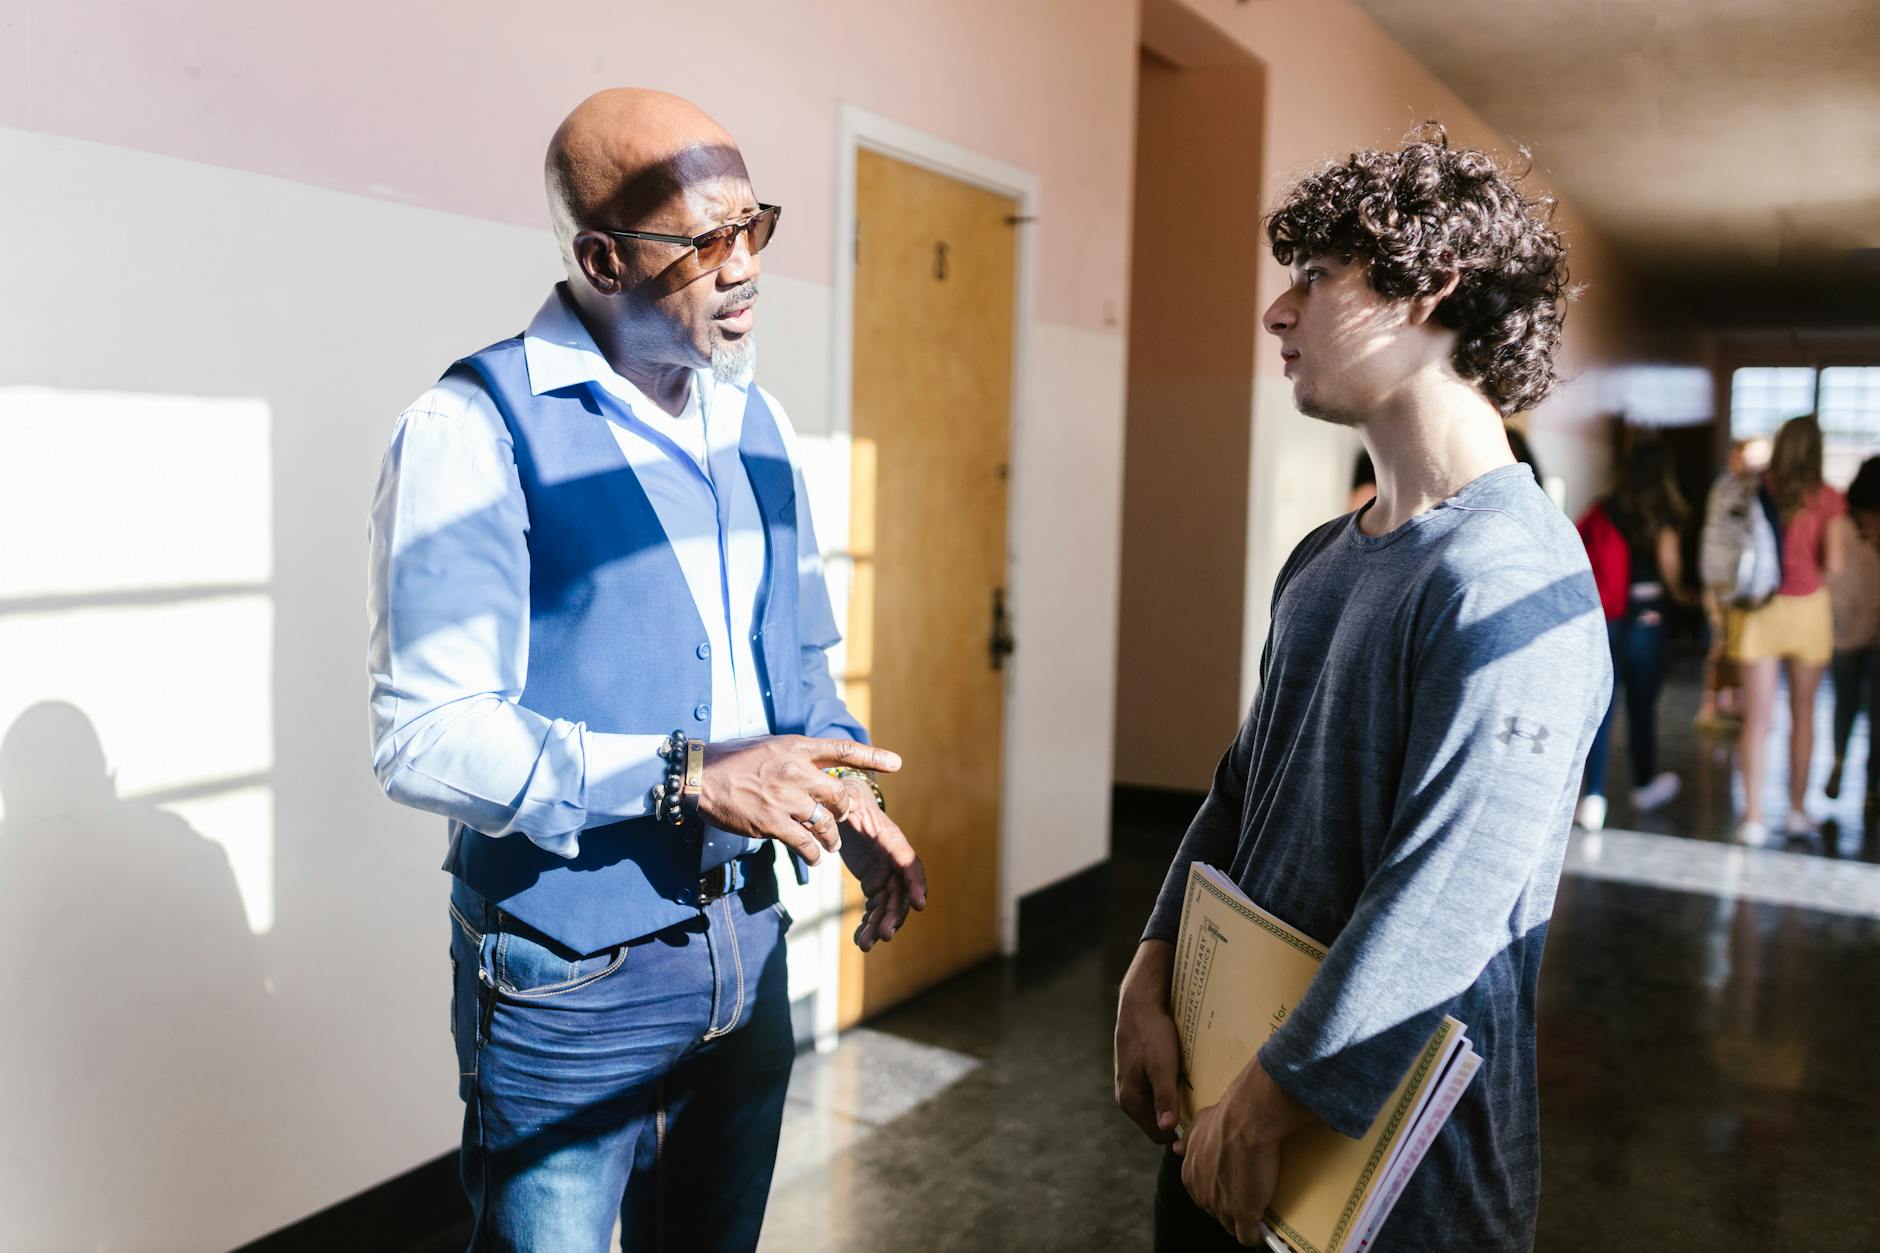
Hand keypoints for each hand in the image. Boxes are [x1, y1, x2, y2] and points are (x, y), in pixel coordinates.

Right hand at [699, 736, 900, 865]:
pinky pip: (805, 843)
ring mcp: (785, 798)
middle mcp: (796, 771)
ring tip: (829, 846)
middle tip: (840, 819)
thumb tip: (816, 770)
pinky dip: (813, 854)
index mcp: (797, 748)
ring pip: (826, 823)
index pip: (842, 750)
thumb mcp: (771, 747)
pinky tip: (812, 858)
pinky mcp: (772, 822)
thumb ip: (797, 758)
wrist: (700, 776)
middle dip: (845, 811)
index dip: (872, 757)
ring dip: (831, 838)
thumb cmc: (734, 761)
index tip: (897, 764)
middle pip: (840, 794)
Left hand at [832, 776, 926, 950]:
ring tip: (865, 944)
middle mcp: (893, 860)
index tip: (920, 905)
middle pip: (900, 892)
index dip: (916, 884)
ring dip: (879, 925)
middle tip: (883, 935)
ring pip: (887, 905)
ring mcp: (885, 874)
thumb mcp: (846, 796)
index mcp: (892, 839)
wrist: (845, 807)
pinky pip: (874, 907)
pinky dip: (868, 924)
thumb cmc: (847, 798)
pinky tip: (860, 940)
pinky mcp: (874, 883)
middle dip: (894, 915)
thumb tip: (838, 812)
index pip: (909, 863)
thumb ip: (845, 804)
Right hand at [1113, 940, 1181, 1144]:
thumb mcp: (1162, 1066)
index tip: (1201, 1123)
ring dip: (1176, 1100)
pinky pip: (1157, 1089)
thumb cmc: (1152, 1033)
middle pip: (1158, 1121)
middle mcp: (1127, 1096)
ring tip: (1194, 1088)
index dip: (1179, 1133)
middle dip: (1179, 1116)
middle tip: (1202, 1104)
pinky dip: (1171, 1086)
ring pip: (1159, 1104)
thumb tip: (1166, 1128)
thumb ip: (1164, 1098)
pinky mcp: (1139, 1072)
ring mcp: (1132, 1084)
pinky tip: (1183, 1074)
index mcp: (1130, 1101)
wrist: (1140, 1002)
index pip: (1158, 1135)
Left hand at [1174, 1059, 1311, 1246]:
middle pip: (1216, 1213)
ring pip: (1231, 1226)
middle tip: (1245, 1194)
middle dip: (1230, 1207)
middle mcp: (1202, 1195)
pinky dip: (1255, 1234)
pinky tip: (1261, 1226)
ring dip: (1242, 1220)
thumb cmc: (1224, 1119)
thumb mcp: (1197, 1125)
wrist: (1246, 1121)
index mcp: (1190, 1176)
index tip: (1231, 1187)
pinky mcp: (1244, 1215)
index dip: (1218, 1193)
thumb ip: (1187, 1141)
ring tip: (1255, 1209)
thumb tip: (1177, 1147)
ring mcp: (1222, 1207)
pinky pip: (1247, 1237)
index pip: (1202, 1196)